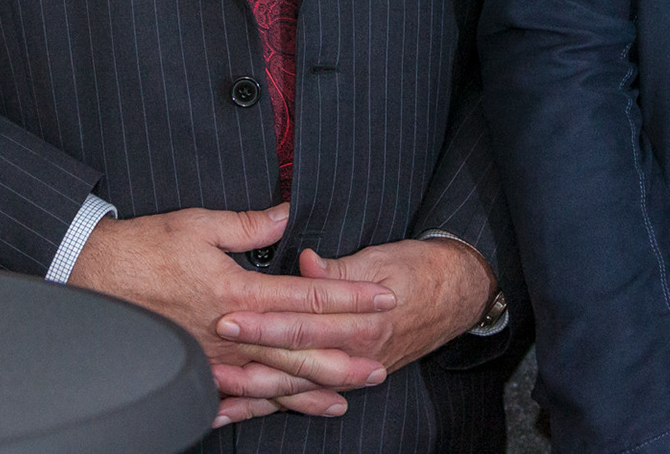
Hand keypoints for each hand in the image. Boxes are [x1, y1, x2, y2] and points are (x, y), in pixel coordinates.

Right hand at [66, 204, 397, 426]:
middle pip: (298, 349)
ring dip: (310, 388)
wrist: (89, 276)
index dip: (350, 297)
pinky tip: (281, 410)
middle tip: (379, 363)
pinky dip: (261, 406)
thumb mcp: (200, 225)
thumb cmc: (143, 249)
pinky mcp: (193, 367)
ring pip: (271, 379)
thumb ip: (252, 225)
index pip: (308, 297)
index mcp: (238, 292)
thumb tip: (289, 215)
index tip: (382, 298)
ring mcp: (212, 355)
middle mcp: (230, 331)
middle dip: (343, 357)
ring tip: (344, 395)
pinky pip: (233, 395)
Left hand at [205, 235, 494, 423]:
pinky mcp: (345, 379)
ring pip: (294, 390)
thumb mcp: (382, 258)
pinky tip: (236, 412)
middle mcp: (356, 352)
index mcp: (362, 320)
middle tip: (210, 356)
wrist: (459, 293)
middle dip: (248, 360)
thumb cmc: (420, 269)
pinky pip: (302, 399)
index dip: (265, 321)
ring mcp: (351, 371)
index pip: (304, 323)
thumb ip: (338, 268)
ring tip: (215, 396)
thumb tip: (304, 263)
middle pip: (293, 360)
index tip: (229, 315)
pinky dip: (268, 407)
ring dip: (252, 395)